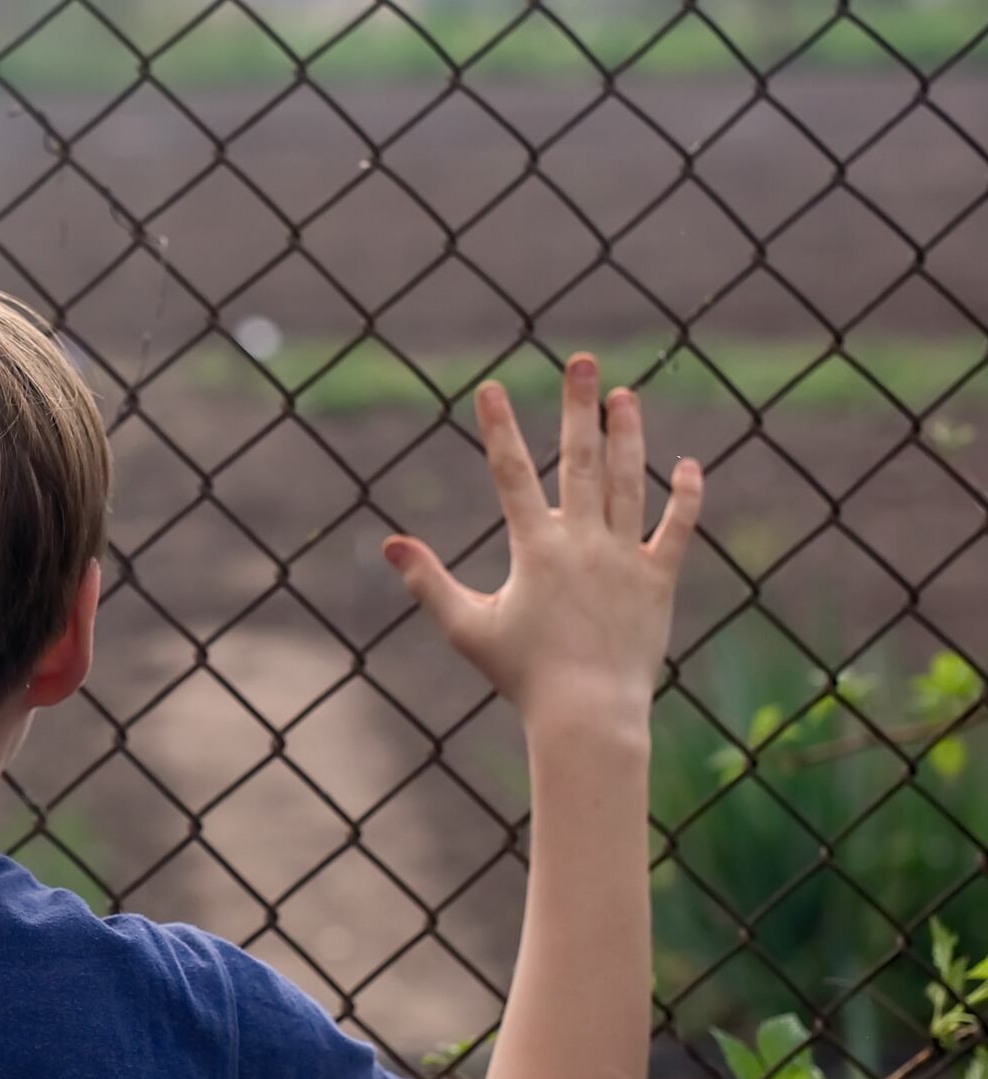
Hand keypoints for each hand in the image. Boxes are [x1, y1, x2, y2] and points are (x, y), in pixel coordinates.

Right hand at [381, 354, 701, 725]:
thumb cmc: (522, 676)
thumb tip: (389, 544)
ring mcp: (625, 558)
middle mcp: (584, 542)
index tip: (491, 388)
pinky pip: (677, 529)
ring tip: (626, 396)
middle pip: (581, 461)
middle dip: (579, 407)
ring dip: (628, 436)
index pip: (512, 475)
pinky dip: (685, 497)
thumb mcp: (466, 628)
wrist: (589, 715)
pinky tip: (688, 464)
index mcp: (535, 549)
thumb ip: (429, 581)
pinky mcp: (658, 580)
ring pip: (631, 483)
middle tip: (583, 363)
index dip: (500, 428)